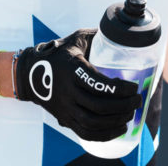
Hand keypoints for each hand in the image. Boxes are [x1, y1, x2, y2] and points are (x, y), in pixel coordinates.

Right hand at [14, 29, 141, 141]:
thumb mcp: (77, 39)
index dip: (119, 89)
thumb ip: (98, 35)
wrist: (30, 73)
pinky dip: (104, 134)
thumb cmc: (58, 53)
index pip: (97, 83)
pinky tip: (119, 128)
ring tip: (131, 114)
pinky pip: (84, 132)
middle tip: (137, 100)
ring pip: (91, 122)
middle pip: (98, 106)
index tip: (134, 87)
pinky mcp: (64, 118)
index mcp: (72, 69)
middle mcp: (67, 91)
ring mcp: (65, 107)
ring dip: (115, 121)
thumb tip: (123, 32)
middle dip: (123, 106)